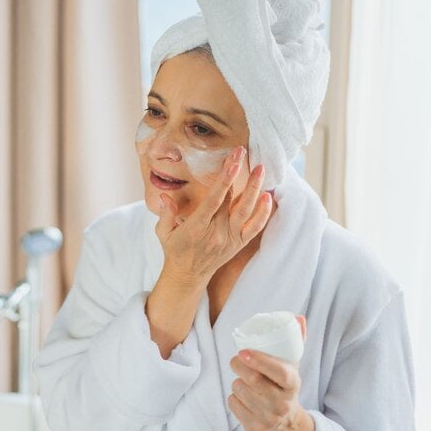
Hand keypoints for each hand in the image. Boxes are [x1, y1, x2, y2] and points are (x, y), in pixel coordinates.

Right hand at [155, 145, 271, 286]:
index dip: (224, 180)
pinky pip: (255, 227)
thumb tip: (165, 196)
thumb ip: (166, 213)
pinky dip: (263, 212)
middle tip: (244, 154)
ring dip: (255, 188)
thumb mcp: (163, 232)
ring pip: (246, 211)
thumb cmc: (174, 250)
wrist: (188, 276)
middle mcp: (216, 233)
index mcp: (197, 227)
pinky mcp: (238, 244)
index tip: (232, 162)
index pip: (214, 200)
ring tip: (260, 169)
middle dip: (239, 175)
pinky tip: (267, 196)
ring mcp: (230, 239)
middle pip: (232, 200)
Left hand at [228, 316, 314, 430]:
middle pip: (253, 380)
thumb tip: (298, 317)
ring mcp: (268, 418)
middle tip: (237, 359)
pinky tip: (243, 397)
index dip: (260, 361)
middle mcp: (282, 404)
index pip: (279, 372)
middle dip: (239, 365)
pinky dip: (234, 397)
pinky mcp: (254, 428)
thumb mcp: (292, 366)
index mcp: (293, 385)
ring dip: (237, 381)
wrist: (287, 425)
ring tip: (245, 380)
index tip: (244, 351)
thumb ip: (295, 341)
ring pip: (239, 389)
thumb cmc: (284, 386)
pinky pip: (233, 404)